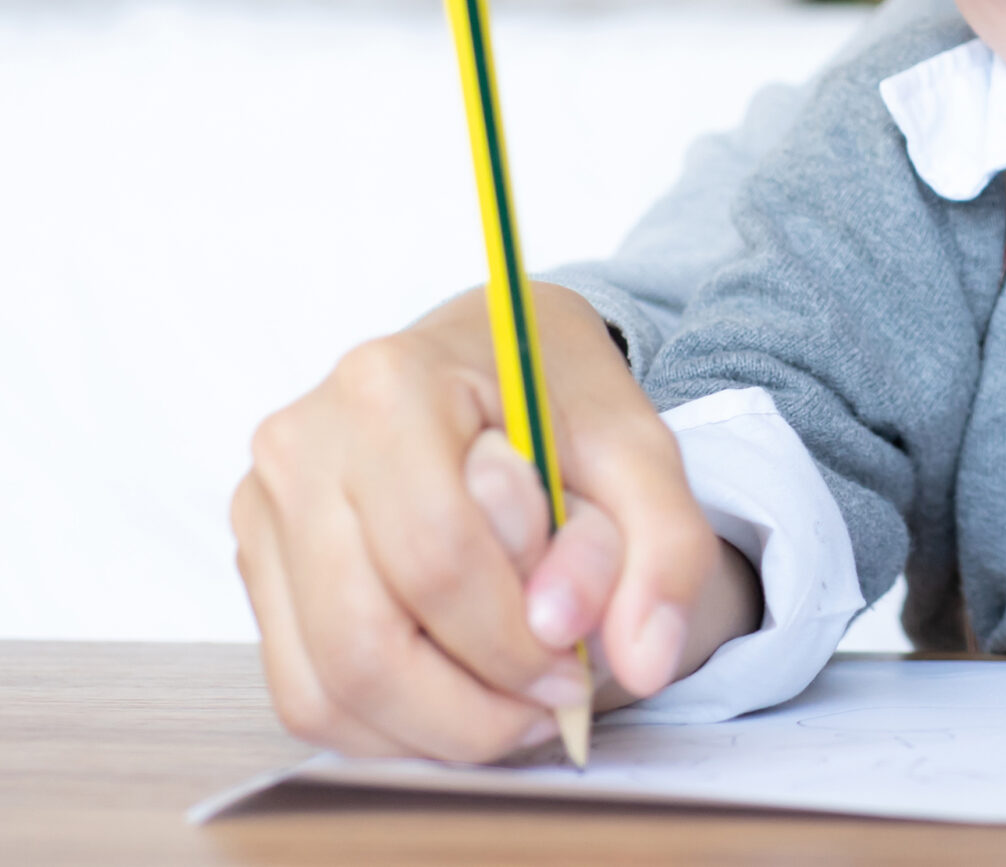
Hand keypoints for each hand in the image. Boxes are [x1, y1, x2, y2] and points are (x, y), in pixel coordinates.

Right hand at [230, 283, 721, 759]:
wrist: (493, 358)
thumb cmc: (561, 403)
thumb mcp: (644, 456)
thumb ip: (665, 549)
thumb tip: (640, 660)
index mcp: (392, 385)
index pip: (437, 558)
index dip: (512, 644)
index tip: (577, 665)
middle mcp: (303, 442)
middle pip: (366, 638)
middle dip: (470, 707)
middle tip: (547, 707)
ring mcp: (264, 505)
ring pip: (325, 685)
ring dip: (429, 731)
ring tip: (510, 709)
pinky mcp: (257, 559)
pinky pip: (301, 690)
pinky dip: (384, 728)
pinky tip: (457, 701)